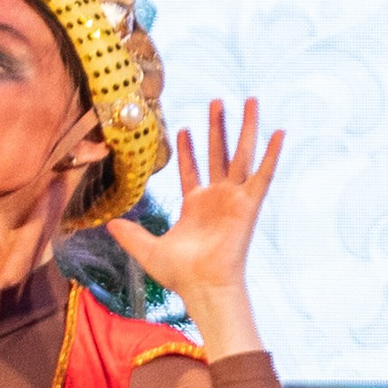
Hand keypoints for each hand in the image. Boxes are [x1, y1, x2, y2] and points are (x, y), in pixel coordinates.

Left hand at [108, 99, 280, 355]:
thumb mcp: (147, 250)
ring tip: (250, 100)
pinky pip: (263, 175)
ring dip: (246, 128)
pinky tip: (278, 132)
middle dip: (217, 127)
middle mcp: (216, 198)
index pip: (191, 169)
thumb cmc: (179, 275)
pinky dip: (272, 154)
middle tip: (217, 101)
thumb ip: (130, 234)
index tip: (183, 128)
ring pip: (241, 155)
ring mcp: (234, 199)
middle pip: (219, 154)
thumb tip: (108, 223)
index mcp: (194, 205)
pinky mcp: (249, 205)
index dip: (187, 149)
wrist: (202, 286)